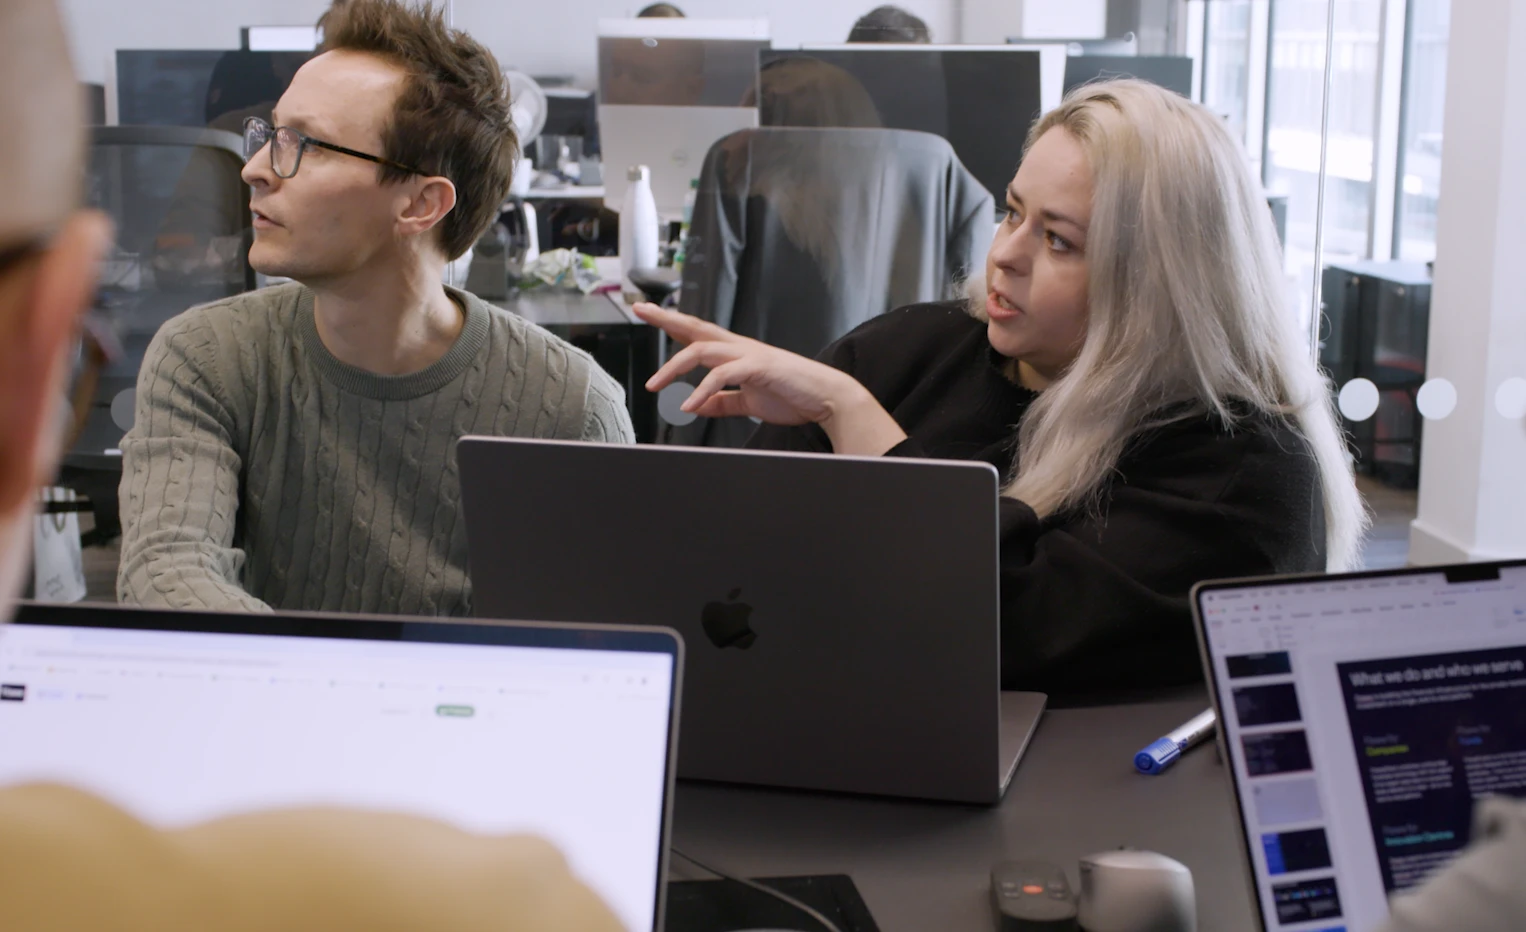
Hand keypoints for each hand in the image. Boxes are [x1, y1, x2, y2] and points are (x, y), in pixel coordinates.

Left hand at [634, 304, 907, 455]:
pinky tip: (689, 406)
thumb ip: (722, 402)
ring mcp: (748, 354)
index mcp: (735, 352)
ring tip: (655, 385)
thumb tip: (697, 405)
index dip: (672, 323)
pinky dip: (702, 391)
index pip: (697, 333)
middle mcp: (738, 347)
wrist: (825, 398)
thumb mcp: (748, 402)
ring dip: (674, 366)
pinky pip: (723, 375)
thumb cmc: (791, 395)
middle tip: (641, 310)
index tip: (648, 313)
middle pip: (696, 327)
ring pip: (702, 350)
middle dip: (667, 318)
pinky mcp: (759, 367)